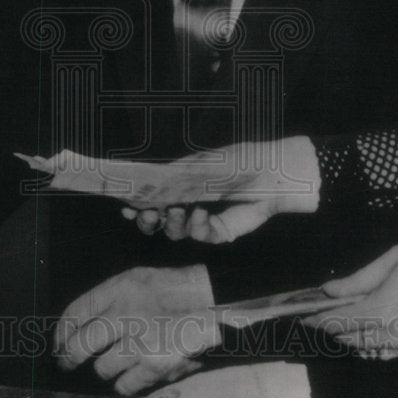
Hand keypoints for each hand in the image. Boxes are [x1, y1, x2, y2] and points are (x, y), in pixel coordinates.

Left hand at [55, 265, 219, 395]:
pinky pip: (124, 385)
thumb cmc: (172, 292)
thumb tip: (74, 329)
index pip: (76, 313)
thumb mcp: (137, 280)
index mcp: (121, 288)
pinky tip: (134, 372)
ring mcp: (141, 343)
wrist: (214, 305)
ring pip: (102, 369)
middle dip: (69, 358)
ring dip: (106, 369)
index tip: (59, 343)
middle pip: (80, 345)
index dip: (61, 332)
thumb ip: (107, 299)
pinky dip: (126, 383)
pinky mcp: (156, 367)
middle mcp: (127, 314)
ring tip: (118, 361)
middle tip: (67, 364)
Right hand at [122, 137, 319, 241]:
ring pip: (176, 233)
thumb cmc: (236, 161)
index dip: (137, 207)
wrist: (271, 172)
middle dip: (149, 221)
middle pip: (159, 223)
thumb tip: (148, 183)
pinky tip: (200, 213)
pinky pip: (200, 236)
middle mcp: (188, 205)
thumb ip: (175, 175)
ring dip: (173, 223)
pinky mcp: (219, 232)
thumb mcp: (201, 164)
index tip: (126, 208)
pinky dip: (196, 226)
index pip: (152, 200)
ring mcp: (203, 221)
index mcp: (180, 187)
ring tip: (179, 210)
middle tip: (149, 214)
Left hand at [302, 227, 397, 359]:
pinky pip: (396, 353)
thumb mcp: (393, 258)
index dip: (319, 321)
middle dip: (334, 331)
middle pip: (354, 341)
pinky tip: (374, 334)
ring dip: (355, 341)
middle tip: (319, 319)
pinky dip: (379, 346)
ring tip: (343, 325)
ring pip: (375, 351)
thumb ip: (359, 279)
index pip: (341, 323)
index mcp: (384, 309)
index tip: (303, 318)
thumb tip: (330, 290)